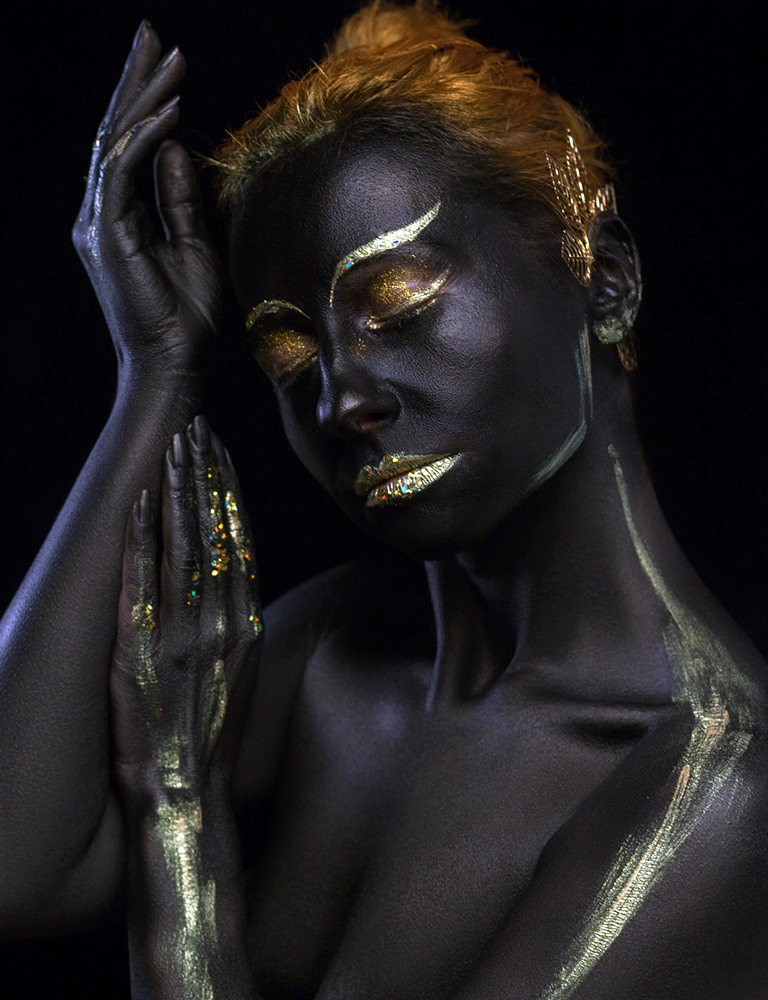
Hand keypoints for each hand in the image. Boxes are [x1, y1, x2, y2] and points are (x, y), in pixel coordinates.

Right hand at [72, 22, 221, 381]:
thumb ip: (177, 199)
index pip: (127, 145)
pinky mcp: (105, 235)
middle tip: (152, 33)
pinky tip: (170, 109)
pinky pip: (122, 170)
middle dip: (134, 80)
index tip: (165, 61)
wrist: (174, 367)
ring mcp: (97, 223)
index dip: (144, 100)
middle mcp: (100, 214)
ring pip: (114, 143)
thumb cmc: (186, 320)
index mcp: (117, 217)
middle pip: (113, 132)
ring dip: (144, 98)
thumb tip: (171, 145)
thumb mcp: (193, 247)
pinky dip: (144, 136)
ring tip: (169, 57)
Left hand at [110, 416, 261, 800]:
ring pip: (185, 548)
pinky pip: (142, 586)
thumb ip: (233, 621)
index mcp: (246, 626)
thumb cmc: (207, 736)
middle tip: (197, 428)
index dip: (230, 491)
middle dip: (206, 476)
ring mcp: (182, 637)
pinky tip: (138, 504)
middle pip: (216, 533)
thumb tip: (226, 574)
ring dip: (179, 493)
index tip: (221, 451)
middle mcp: (222, 624)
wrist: (185, 797)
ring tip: (173, 448)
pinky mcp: (140, 655)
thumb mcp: (237, 673)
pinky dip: (142, 541)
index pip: (240, 541)